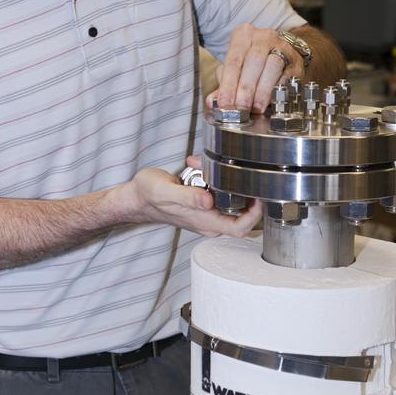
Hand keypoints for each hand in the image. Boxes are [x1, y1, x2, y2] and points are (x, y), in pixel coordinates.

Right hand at [121, 167, 261, 237]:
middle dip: (240, 189)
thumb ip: (188, 197)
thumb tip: (208, 201)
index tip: (259, 195)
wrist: (136, 197)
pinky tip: (198, 165)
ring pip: (230, 199)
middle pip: (242, 214)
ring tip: (204, 165)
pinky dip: (212, 176)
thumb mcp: (165, 192)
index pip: (240, 228)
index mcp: (205, 222)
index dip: (255, 215)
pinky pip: (218, 191)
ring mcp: (207, 213)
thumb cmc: (147, 196)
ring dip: (223, 179)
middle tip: (231, 170)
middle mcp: (209, 221)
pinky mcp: (203, 203)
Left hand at [211, 24, 303, 112]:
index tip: (225, 103)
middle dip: (246, 88)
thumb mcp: (236, 69)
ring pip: (272, 65)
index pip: (233, 60)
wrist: (285, 53)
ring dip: (263, 89)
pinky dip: (279, 88)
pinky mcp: (295, 59)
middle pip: (253, 61)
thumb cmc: (255, 63)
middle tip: (241, 107)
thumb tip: (212, 102)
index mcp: (243, 35)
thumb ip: (224, 85)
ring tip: (256, 107)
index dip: (228, 84)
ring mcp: (281, 46)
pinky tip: (272, 100)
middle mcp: (263, 36)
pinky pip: (288, 74)